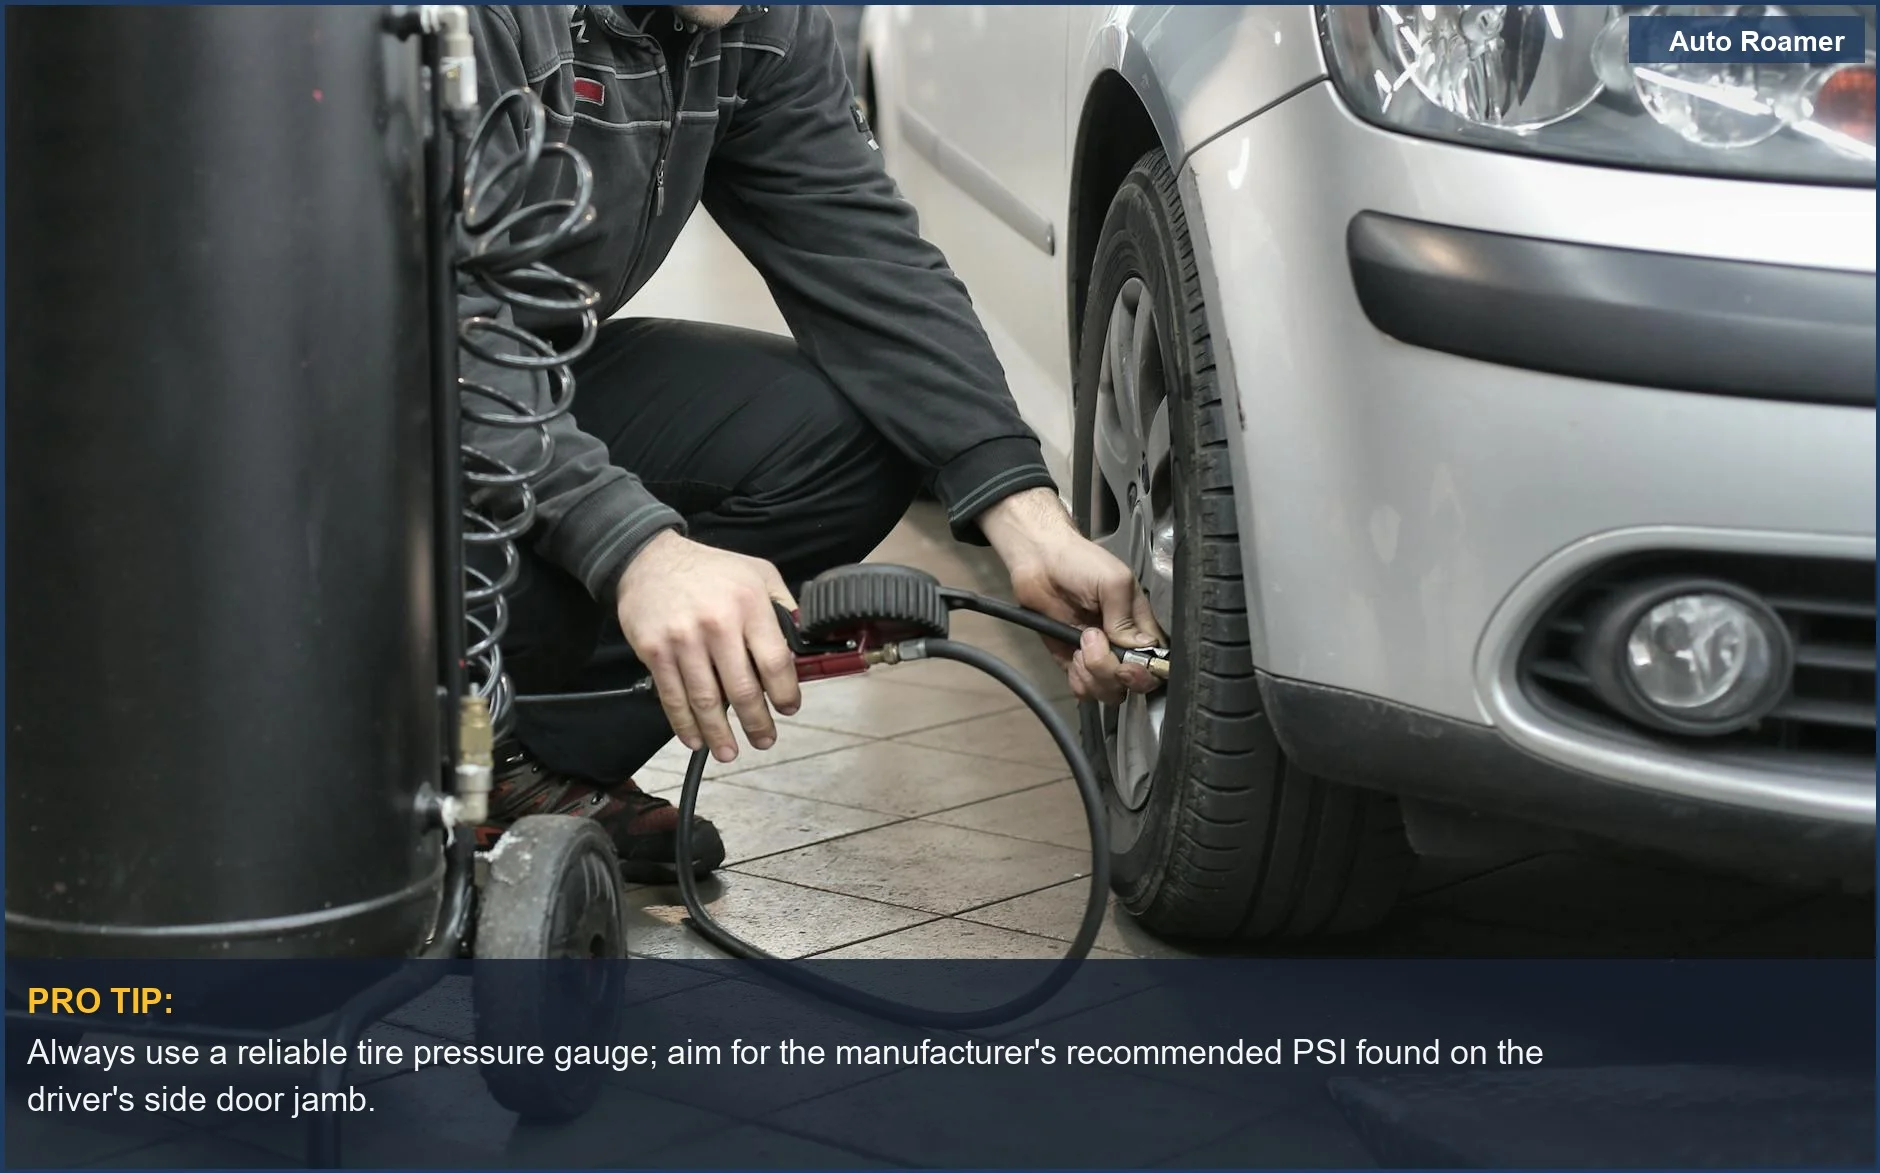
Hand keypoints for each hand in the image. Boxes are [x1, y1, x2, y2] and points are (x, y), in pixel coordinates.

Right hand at [614, 530, 800, 761]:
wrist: (648, 559)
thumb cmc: (710, 569)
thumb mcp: (758, 572)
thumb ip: (783, 606)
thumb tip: (803, 643)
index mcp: (749, 605)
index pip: (775, 662)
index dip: (785, 693)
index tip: (788, 708)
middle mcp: (717, 624)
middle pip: (742, 689)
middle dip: (756, 723)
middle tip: (764, 740)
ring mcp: (683, 640)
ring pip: (706, 700)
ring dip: (719, 733)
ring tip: (730, 751)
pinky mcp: (655, 651)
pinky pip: (673, 696)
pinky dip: (684, 724)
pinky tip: (695, 739)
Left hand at [978, 488, 1163, 705]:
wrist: (1039, 561)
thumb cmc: (1079, 562)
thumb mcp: (1113, 581)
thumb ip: (1126, 617)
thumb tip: (1138, 648)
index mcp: (1139, 625)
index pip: (1156, 662)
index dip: (1145, 671)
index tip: (1127, 664)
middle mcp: (1122, 645)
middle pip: (1132, 684)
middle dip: (1113, 672)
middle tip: (1093, 641)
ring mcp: (1098, 656)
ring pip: (1109, 691)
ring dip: (1093, 673)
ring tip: (1080, 643)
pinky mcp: (1072, 662)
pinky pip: (1083, 689)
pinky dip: (1078, 679)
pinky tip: (1072, 655)